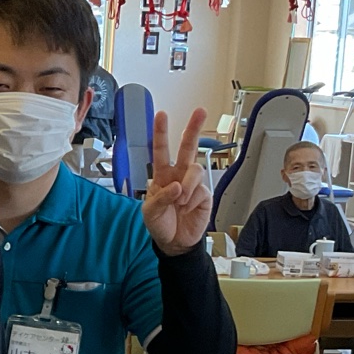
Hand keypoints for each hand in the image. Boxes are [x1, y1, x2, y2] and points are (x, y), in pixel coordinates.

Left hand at [141, 107, 211, 255]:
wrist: (174, 243)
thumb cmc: (160, 224)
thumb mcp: (150, 212)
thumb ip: (160, 197)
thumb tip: (177, 186)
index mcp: (162, 175)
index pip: (161, 150)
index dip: (161, 133)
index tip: (162, 115)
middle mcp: (179, 175)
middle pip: (188, 147)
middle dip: (193, 128)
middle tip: (200, 111)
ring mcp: (193, 184)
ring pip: (195, 169)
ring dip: (187, 185)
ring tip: (180, 201)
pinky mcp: (204, 194)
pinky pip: (201, 189)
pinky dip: (192, 199)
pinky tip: (187, 208)